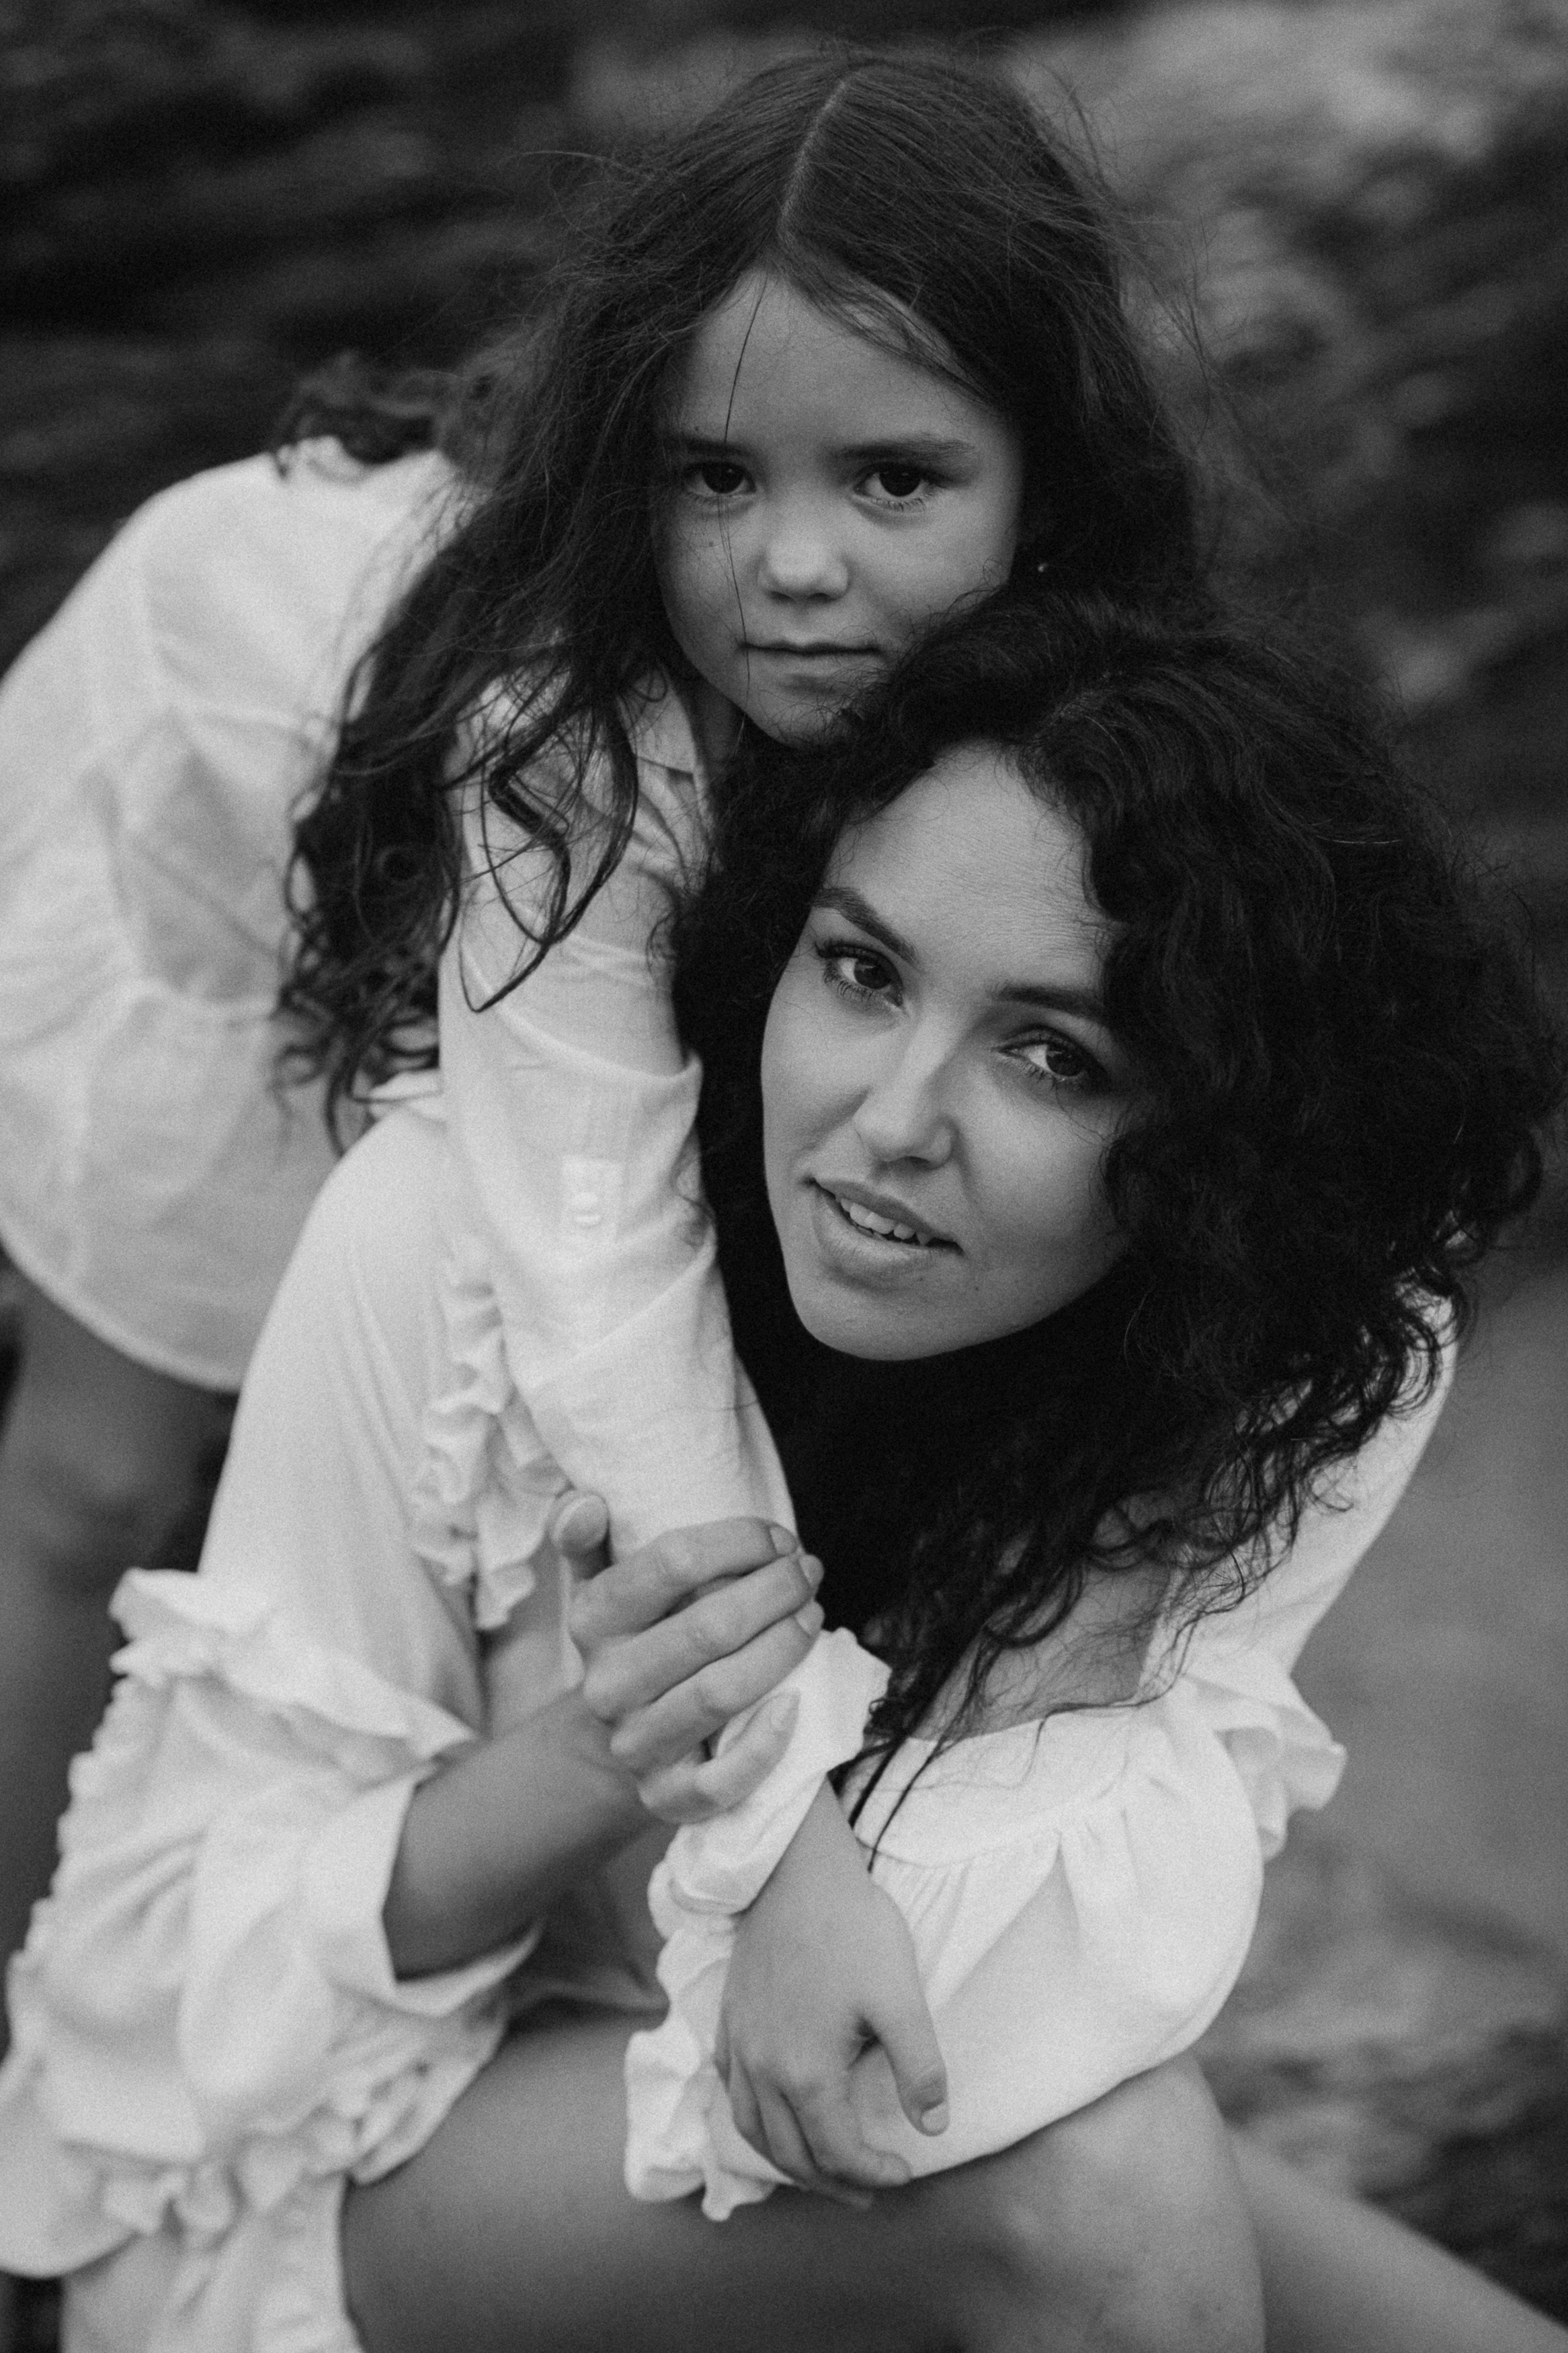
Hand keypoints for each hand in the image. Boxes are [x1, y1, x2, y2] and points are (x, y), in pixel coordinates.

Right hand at [558, 1497, 822, 1823]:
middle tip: (808, 1573)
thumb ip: (587, 1539)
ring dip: (782, 1649)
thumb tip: (583, 1502)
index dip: (739, 1542)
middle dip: (775, 1591)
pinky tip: (796, 1704)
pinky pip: (720, 1781)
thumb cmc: (637, 1642)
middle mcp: (607, 1685)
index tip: (779, 1538)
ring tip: (812, 1617)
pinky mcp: (667, 1796)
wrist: (624, 1739)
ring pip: (720, 1694)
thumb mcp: (603, 1587)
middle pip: (708, 1629)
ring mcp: (636, 1745)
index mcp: (592, 1621)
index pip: (671, 1563)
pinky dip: (764, 1745)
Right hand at [716, 1784, 948, 2201]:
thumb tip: (932, 2128)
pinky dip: (753, 2119)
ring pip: (752, 2129)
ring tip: (820, 2172)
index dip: (873, 2172)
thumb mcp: (901, 1998)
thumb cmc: (853, 1929)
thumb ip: (919, 2069)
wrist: (796, 1871)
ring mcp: (740, 2044)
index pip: (837, 2150)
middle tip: (867, 2192)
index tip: (904, 2172)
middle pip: (791, 2153)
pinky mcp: (729, 2019)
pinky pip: (731, 2090)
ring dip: (788, 2161)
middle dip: (831, 2183)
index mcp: (806, 2071)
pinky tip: (773, 2113)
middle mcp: (763, 2069)